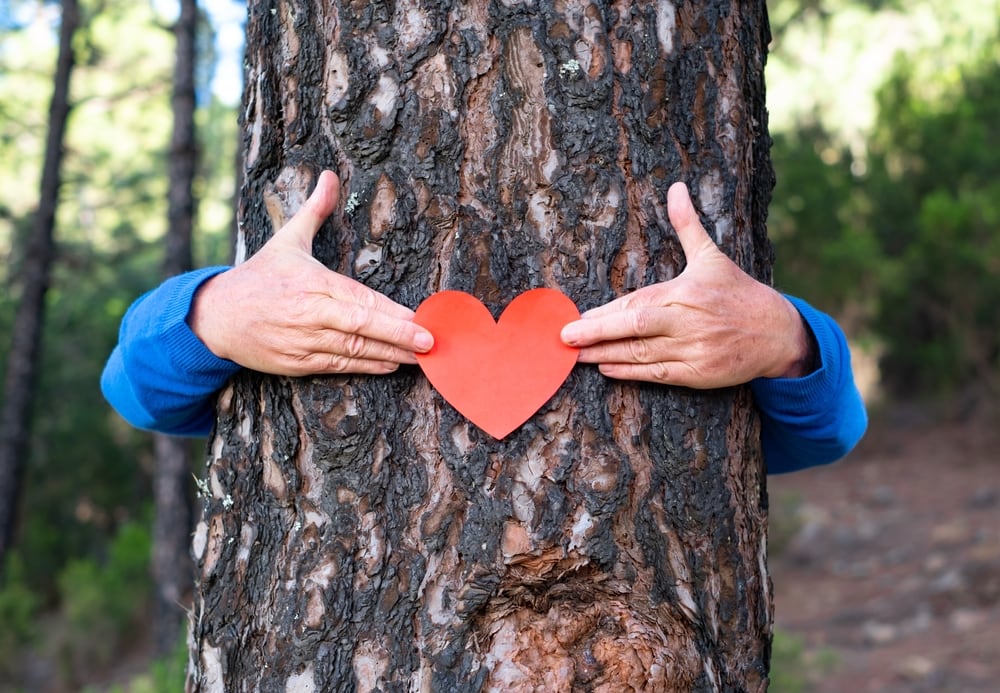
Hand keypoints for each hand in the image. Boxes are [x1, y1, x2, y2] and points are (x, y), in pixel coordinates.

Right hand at [187, 170, 433, 375]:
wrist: (215, 316)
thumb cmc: (258, 277)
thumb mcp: (287, 240)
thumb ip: (315, 210)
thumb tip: (330, 175)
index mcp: (311, 283)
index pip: (360, 299)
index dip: (392, 312)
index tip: (420, 317)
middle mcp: (309, 314)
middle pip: (361, 327)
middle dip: (399, 336)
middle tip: (430, 342)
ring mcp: (302, 341)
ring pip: (353, 350)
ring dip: (389, 355)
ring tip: (419, 357)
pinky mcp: (296, 363)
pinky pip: (337, 366)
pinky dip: (364, 367)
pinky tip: (388, 366)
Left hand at [560, 182, 813, 388]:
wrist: (777, 332)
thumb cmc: (737, 292)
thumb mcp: (711, 256)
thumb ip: (687, 224)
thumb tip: (676, 187)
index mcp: (686, 292)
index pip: (638, 302)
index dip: (607, 312)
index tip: (578, 316)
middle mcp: (688, 321)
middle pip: (635, 327)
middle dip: (597, 332)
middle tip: (565, 336)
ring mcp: (694, 349)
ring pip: (641, 353)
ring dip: (605, 354)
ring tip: (575, 355)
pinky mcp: (698, 374)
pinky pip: (657, 374)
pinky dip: (630, 372)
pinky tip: (606, 367)